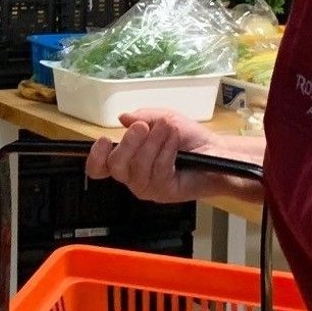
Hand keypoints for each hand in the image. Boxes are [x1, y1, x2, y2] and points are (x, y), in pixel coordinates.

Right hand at [86, 110, 223, 202]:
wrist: (216, 151)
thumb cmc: (189, 138)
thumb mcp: (163, 119)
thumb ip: (141, 117)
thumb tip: (122, 117)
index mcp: (127, 160)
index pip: (99, 168)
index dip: (95, 157)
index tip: (105, 140)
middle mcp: (133, 177)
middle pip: (116, 166)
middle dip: (129, 143)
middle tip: (143, 127)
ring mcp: (148, 187)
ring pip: (138, 167)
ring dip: (153, 144)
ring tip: (167, 129)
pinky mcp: (165, 193)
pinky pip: (158, 172)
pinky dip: (166, 151)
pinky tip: (175, 142)